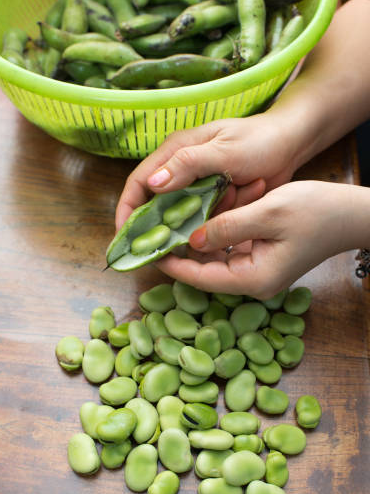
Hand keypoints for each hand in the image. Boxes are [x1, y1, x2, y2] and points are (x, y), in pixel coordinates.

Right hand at [115, 113, 298, 230]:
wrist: (291, 144)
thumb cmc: (259, 140)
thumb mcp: (224, 150)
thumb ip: (188, 164)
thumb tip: (152, 184)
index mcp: (176, 152)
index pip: (139, 182)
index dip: (127, 210)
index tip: (123, 237)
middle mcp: (181, 171)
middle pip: (154, 205)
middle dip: (152, 230)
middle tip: (151, 255)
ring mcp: (197, 187)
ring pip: (179, 217)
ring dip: (188, 230)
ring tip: (192, 247)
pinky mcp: (213, 200)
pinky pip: (202, 220)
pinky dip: (209, 228)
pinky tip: (218, 235)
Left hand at [155, 181, 360, 298]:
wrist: (352, 215)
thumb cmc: (317, 212)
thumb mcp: (267, 213)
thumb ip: (226, 227)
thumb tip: (192, 238)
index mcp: (252, 279)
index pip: (199, 277)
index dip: (170, 263)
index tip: (144, 250)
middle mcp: (252, 281)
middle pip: (203, 268)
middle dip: (179, 247)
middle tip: (153, 227)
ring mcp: (257, 272)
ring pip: (214, 256)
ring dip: (197, 236)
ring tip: (171, 216)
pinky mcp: (262, 259)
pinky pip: (230, 248)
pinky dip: (216, 231)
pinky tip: (204, 211)